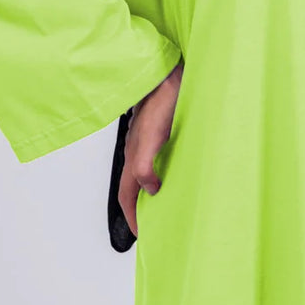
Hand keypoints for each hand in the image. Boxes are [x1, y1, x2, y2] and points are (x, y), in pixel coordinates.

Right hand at [118, 59, 183, 237]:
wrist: (167, 70)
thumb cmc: (163, 98)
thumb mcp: (154, 136)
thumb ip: (146, 165)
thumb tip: (151, 189)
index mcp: (133, 155)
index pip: (128, 195)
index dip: (133, 216)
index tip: (143, 233)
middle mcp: (137, 149)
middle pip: (134, 186)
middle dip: (141, 206)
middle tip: (155, 221)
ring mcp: (147, 139)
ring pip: (145, 171)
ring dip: (152, 189)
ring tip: (166, 201)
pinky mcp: (160, 128)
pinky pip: (156, 157)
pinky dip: (162, 171)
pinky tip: (176, 170)